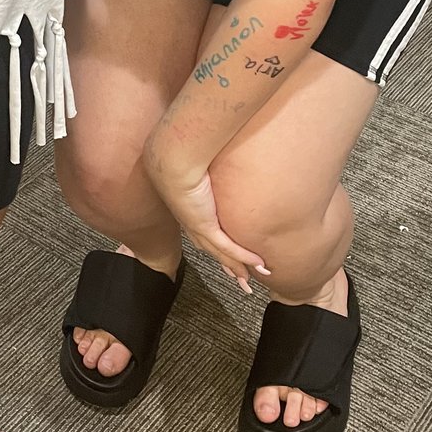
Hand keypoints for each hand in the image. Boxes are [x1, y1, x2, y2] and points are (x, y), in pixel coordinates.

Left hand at [144, 140, 267, 288]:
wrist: (172, 155)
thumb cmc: (181, 150)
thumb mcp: (198, 159)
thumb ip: (209, 161)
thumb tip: (219, 151)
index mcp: (188, 207)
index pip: (205, 234)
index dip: (217, 248)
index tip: (228, 259)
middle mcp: (191, 221)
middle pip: (213, 252)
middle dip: (228, 268)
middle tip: (242, 281)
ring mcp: (197, 225)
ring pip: (221, 255)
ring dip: (238, 268)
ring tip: (252, 281)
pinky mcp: (205, 225)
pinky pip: (227, 247)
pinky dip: (244, 256)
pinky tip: (259, 264)